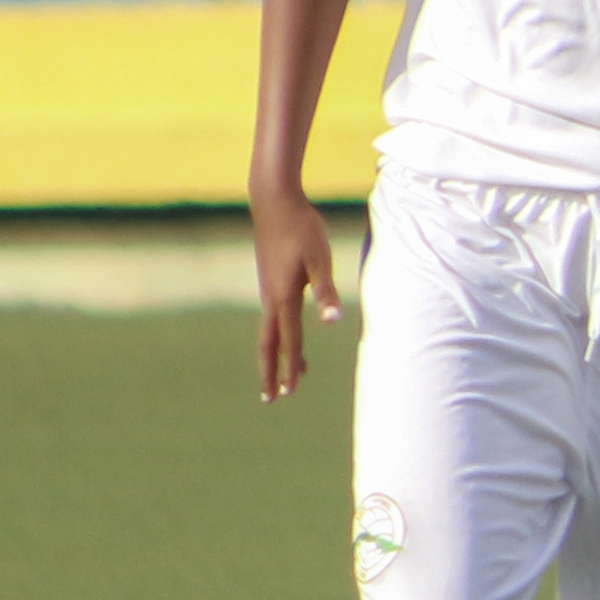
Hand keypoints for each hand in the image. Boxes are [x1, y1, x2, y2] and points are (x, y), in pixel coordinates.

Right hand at [252, 187, 340, 399]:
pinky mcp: (270, 281)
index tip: (290, 391)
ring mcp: (268, 289)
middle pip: (268, 344)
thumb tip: (332, 319)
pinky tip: (288, 336)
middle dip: (270, 371)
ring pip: (270, 332)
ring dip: (276, 356)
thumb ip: (326, 290)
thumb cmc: (302, 228)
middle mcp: (271, 298)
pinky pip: (273, 318)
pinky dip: (279, 336)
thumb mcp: (320, 259)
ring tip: (286, 378)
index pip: (289, 341)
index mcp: (284, 297)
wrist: (274, 201)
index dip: (291, 367)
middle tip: (270, 398)